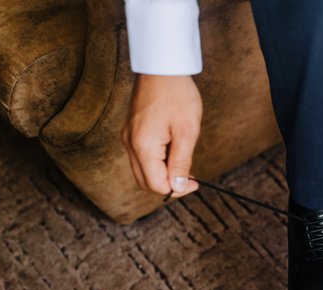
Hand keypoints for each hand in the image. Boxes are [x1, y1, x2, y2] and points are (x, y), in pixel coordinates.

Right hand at [122, 74, 202, 197]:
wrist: (162, 66)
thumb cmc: (178, 95)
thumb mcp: (187, 132)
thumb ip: (181, 162)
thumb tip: (178, 187)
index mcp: (143, 146)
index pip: (156, 184)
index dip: (177, 189)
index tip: (195, 183)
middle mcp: (130, 144)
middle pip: (145, 182)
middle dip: (168, 185)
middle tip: (190, 177)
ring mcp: (127, 136)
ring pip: (142, 171)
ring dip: (162, 174)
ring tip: (183, 162)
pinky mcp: (130, 130)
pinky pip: (141, 157)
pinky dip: (156, 162)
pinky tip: (173, 150)